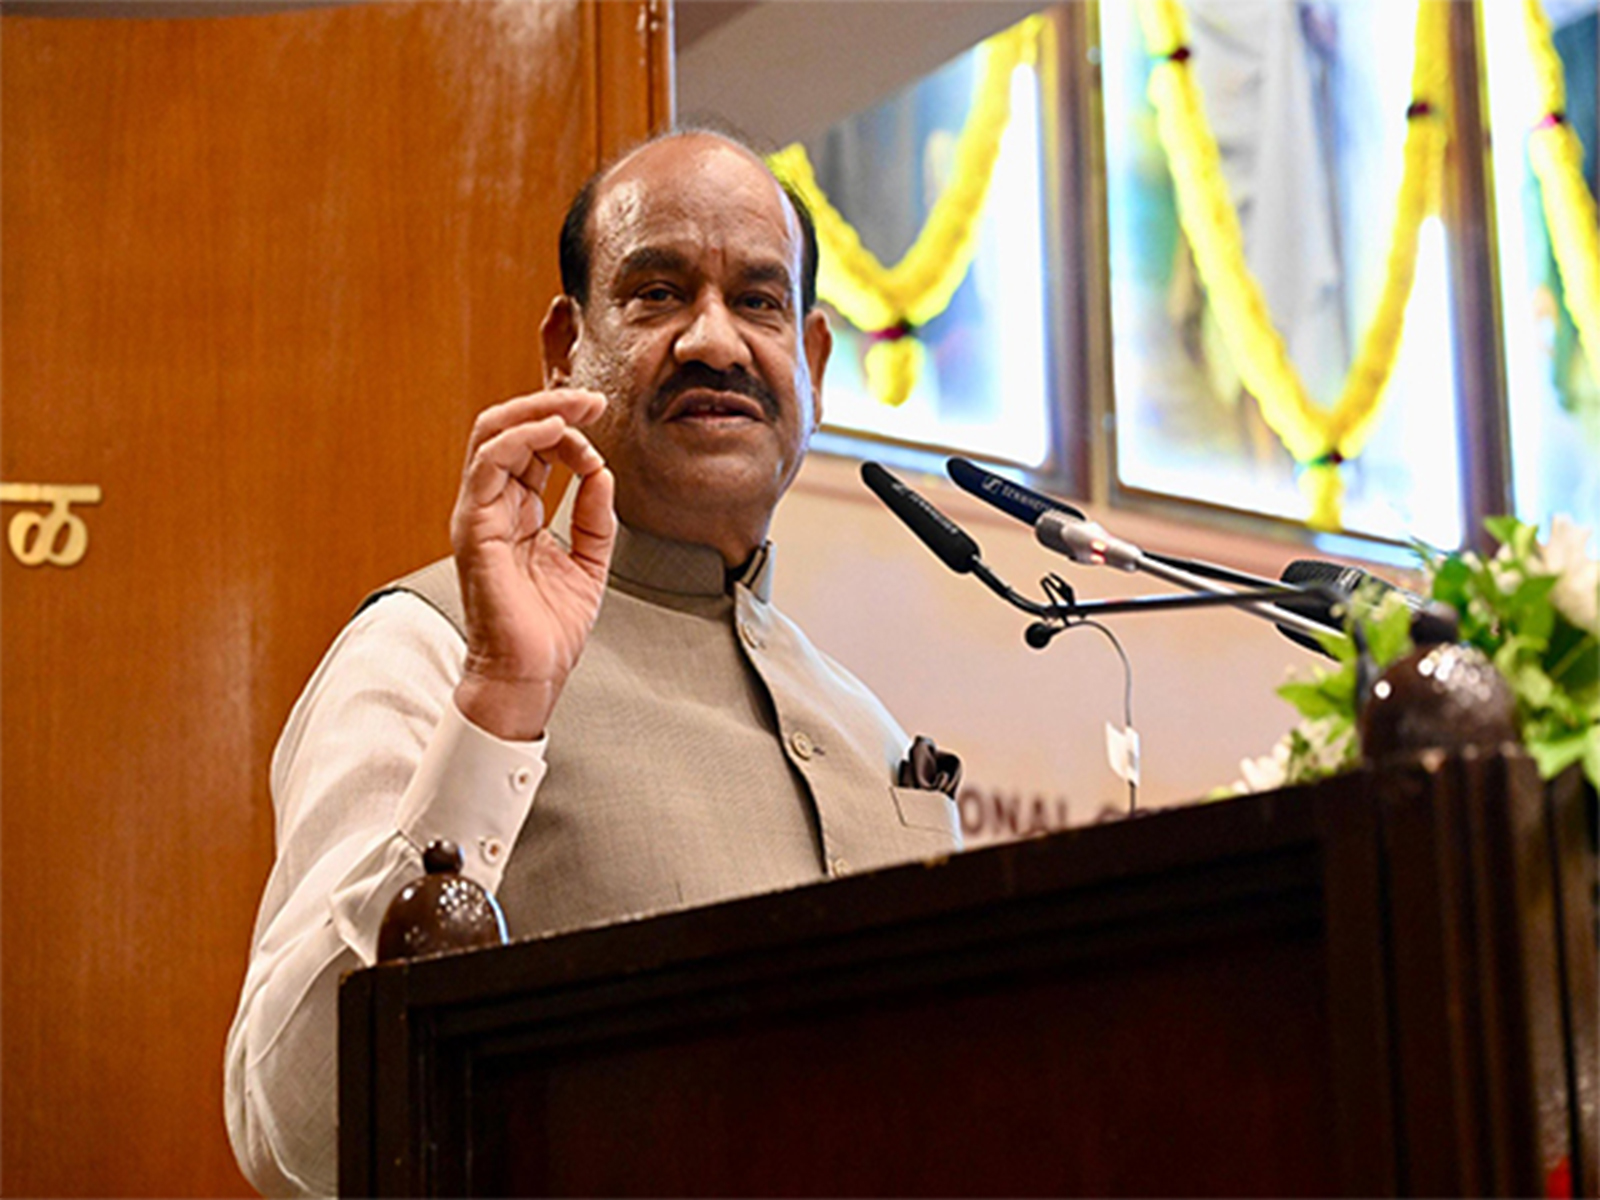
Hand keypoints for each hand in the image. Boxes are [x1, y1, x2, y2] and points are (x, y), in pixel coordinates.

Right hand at [450, 389, 614, 739]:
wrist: (530, 676)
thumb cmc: (550, 630)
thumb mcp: (590, 562)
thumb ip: (595, 517)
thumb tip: (602, 472)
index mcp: (515, 514)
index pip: (532, 449)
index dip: (568, 428)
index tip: (603, 424)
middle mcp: (492, 508)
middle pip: (507, 431)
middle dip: (551, 405)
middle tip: (594, 399)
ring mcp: (478, 515)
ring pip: (492, 435)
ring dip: (539, 412)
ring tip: (580, 407)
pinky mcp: (475, 528)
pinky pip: (489, 465)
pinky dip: (522, 438)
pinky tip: (557, 433)